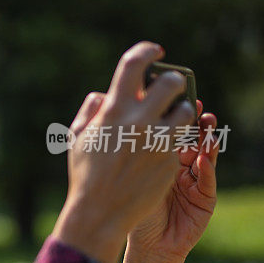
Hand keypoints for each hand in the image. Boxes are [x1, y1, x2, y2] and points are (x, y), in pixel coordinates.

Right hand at [53, 42, 197, 262]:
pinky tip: (163, 147)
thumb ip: (91, 110)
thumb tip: (103, 94)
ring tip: (170, 119)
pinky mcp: (170, 160)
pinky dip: (175, 139)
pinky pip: (182, 139)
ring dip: (180, 111)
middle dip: (173, 82)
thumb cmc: (85, 174)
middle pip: (171, 83)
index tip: (156, 52)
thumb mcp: (77, 137)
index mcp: (113, 110)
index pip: (135, 64)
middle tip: (170, 88)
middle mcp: (138, 121)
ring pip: (186, 111)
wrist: (100, 211)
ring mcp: (158, 140)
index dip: (148, 51)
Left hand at [127, 99, 218, 262]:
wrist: (142, 244)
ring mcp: (194, 181)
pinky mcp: (205, 200)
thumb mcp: (124, 172)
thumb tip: (115, 115)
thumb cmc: (127, 206)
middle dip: (195, 122)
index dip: (173, 114)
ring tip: (207, 130)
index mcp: (159, 156)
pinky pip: (208, 181)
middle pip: (192, 138)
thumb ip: (125, 147)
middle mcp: (180, 165)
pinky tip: (202, 160)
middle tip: (196, 108)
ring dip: (208, 141)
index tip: (171, 97)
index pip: (169, 129)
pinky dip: (207, 169)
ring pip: (206, 155)